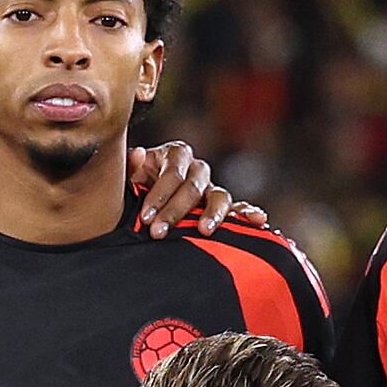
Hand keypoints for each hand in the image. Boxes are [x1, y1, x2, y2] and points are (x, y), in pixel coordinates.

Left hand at [123, 139, 240, 237]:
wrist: (140, 204)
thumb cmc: (134, 188)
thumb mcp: (128, 177)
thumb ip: (130, 167)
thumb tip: (138, 155)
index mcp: (174, 156)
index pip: (173, 172)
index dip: (159, 194)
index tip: (145, 216)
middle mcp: (196, 169)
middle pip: (193, 186)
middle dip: (175, 211)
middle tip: (158, 232)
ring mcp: (211, 188)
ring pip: (219, 195)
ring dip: (213, 214)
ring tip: (204, 230)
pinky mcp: (221, 207)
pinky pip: (238, 207)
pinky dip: (248, 213)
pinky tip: (258, 220)